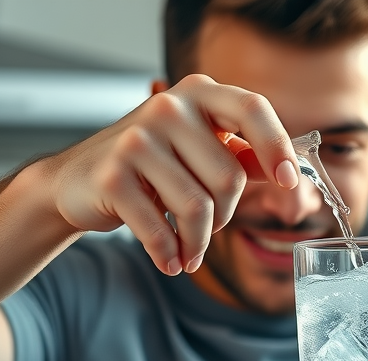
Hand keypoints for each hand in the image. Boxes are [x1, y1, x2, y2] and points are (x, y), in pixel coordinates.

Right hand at [35, 74, 298, 274]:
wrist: (75, 180)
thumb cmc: (149, 166)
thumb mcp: (199, 150)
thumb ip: (243, 156)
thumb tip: (291, 172)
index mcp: (198, 93)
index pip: (252, 109)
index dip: (277, 146)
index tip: (289, 182)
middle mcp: (168, 108)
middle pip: (229, 177)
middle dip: (225, 215)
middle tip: (208, 225)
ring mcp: (136, 140)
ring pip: (198, 208)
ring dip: (198, 241)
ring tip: (189, 249)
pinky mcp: (111, 176)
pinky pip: (160, 229)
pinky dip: (170, 253)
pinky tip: (170, 260)